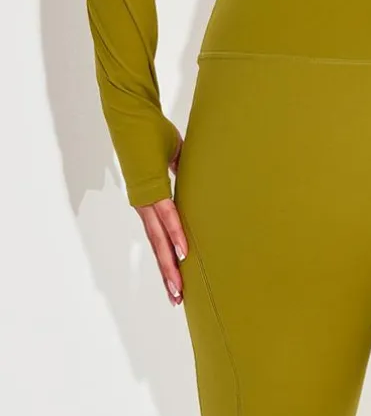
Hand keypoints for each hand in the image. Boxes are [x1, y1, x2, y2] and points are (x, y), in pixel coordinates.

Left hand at [135, 134, 187, 305]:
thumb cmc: (150, 133)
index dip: (168, 261)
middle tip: (177, 301)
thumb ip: (179, 174)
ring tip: (178, 290)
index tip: (176, 284)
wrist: (131, 114)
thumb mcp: (171, 159)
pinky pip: (167, 217)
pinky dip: (175, 235)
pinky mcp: (152, 190)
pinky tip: (183, 253)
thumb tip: (194, 179)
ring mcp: (147, 200)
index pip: (161, 239)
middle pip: (159, 249)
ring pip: (160, 241)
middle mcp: (146, 207)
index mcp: (151, 203)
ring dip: (169, 266)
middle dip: (169, 276)